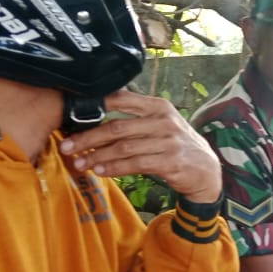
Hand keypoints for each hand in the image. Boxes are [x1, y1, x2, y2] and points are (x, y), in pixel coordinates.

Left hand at [58, 90, 221, 203]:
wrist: (206, 170)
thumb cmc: (176, 145)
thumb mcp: (161, 124)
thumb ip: (135, 119)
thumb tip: (95, 121)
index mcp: (158, 106)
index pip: (121, 100)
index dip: (95, 108)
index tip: (72, 118)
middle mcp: (163, 121)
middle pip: (116, 127)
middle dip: (87, 138)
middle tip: (66, 146)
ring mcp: (168, 142)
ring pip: (123, 148)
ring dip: (97, 157)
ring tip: (79, 163)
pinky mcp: (170, 162)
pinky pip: (135, 164)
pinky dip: (114, 168)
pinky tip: (100, 171)